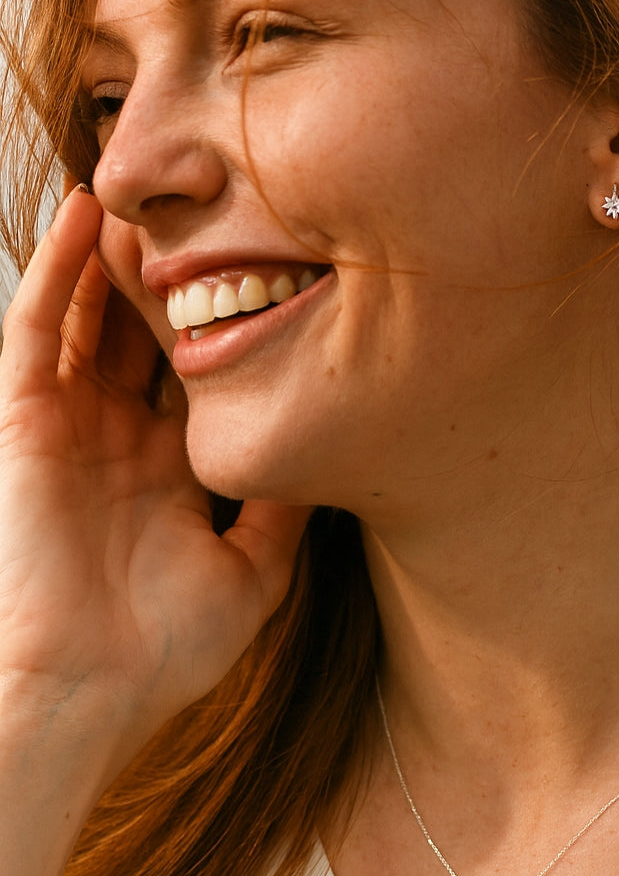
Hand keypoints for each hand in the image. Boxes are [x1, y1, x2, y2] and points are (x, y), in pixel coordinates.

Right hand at [0, 187, 309, 782]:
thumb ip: (285, 508)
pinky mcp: (27, 422)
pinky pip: (37, 330)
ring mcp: (72, 426)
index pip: (200, 374)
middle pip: (148, 332)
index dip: (230, 319)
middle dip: (175, 272)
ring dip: (114, 253)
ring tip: (152, 186)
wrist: (86, 689)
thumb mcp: (254, 570)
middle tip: (217, 201)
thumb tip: (332, 454)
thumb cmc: (165, 649)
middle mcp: (122, 438)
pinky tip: (83, 216)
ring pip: (92, 315)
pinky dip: (56, 270)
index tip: (279, 263)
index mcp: (172, 470)